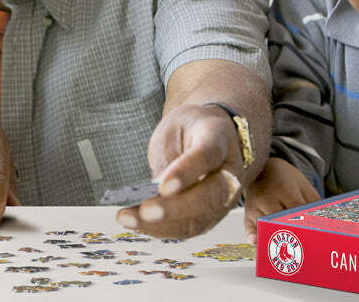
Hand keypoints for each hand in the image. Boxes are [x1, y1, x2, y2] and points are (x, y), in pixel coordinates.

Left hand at [115, 103, 245, 238]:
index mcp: (220, 140)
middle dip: (175, 208)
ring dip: (162, 225)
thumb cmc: (193, 131)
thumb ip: (169, 156)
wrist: (216, 137)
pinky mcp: (210, 215)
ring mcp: (224, 198)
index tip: (163, 186)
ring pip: (199, 220)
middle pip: (211, 196)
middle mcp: (230, 172)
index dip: (186, 172)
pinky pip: (187, 229)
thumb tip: (155, 191)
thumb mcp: (176, 127)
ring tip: (128, 218)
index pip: (207, 156)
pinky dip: (159, 230)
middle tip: (145, 211)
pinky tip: (136, 222)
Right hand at [243, 157, 319, 244]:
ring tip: (289, 251)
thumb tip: (325, 223)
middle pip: (278, 221)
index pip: (295, 211)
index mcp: (283, 189)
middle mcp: (266, 198)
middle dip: (291, 233)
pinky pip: (249, 228)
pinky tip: (257, 243)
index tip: (315, 236)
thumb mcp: (304, 186)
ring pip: (264, 227)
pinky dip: (253, 236)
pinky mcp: (247, 214)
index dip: (305, 224)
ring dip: (275, 238)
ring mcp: (254, 206)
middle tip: (305, 247)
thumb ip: (314, 204)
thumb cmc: (286, 180)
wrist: (262, 168)